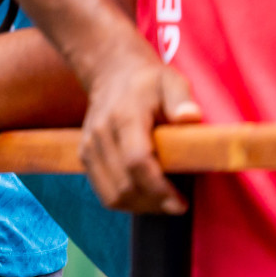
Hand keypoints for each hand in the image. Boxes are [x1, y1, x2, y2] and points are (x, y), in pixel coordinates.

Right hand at [78, 40, 200, 214]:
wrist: (110, 70)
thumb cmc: (148, 81)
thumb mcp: (171, 81)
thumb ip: (181, 99)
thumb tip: (191, 117)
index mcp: (124, 117)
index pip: (136, 161)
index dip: (158, 188)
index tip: (181, 202)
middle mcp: (100, 133)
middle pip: (124, 184)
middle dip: (154, 203)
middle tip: (178, 204)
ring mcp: (89, 145)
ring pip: (111, 194)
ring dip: (140, 206)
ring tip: (163, 202)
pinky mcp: (85, 154)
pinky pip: (103, 191)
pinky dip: (125, 201)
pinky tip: (145, 195)